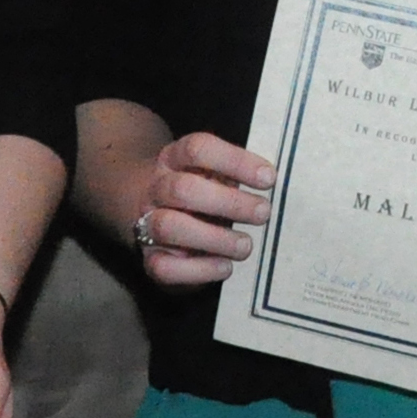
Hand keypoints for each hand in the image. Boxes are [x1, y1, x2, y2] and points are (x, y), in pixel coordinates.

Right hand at [132, 133, 274, 287]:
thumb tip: (269, 180)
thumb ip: (235, 174)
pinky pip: (165, 266)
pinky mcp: (150, 258)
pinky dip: (199, 269)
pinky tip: (225, 266)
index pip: (197, 149)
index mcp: (173, 159)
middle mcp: (156, 188)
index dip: (235, 161)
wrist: (156, 218)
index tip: (268, 178)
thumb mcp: (214, 174)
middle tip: (262, 213)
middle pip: (183, 189)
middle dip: (228, 202)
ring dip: (215, 238)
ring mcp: (147, 223)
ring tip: (246, 245)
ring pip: (168, 226)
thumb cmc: (201, 193)